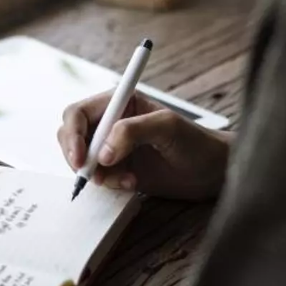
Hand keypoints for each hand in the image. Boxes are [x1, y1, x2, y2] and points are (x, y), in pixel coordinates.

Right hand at [58, 91, 233, 200]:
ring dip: (97, 173)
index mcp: (120, 102)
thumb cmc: (197, 142)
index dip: (73, 135)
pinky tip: (132, 183)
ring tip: (127, 179)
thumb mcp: (167, 128)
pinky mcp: (117, 168)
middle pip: (71, 135)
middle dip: (78, 156)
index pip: (78, 113)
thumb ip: (132, 132)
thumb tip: (103, 152)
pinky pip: (96, 176)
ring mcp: (112, 146)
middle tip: (92, 175)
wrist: (214, 172)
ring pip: (81, 159)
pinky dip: (108, 183)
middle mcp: (110, 122)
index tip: (81, 158)